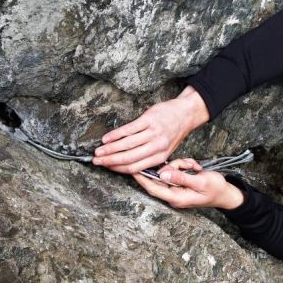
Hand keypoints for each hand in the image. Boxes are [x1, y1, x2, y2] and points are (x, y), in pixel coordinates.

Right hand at [94, 86, 209, 173]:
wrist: (185, 114)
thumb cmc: (173, 132)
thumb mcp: (166, 150)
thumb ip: (150, 158)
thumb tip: (128, 166)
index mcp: (160, 157)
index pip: (135, 167)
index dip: (118, 169)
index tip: (106, 168)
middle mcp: (156, 147)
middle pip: (128, 158)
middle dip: (109, 161)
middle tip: (97, 161)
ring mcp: (152, 133)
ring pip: (126, 145)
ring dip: (109, 149)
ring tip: (98, 151)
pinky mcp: (148, 120)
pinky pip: (128, 130)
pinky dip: (115, 135)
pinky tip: (106, 138)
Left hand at [132, 159, 244, 210]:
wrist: (226, 193)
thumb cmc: (216, 189)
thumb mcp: (200, 182)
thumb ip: (180, 178)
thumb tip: (163, 174)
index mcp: (176, 198)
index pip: (153, 188)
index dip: (142, 178)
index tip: (133, 168)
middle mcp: (173, 194)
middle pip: (161, 177)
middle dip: (172, 167)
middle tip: (188, 166)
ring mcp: (177, 188)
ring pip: (169, 171)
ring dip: (182, 165)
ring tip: (195, 168)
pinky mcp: (180, 182)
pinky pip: (176, 170)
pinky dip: (185, 166)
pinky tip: (196, 168)